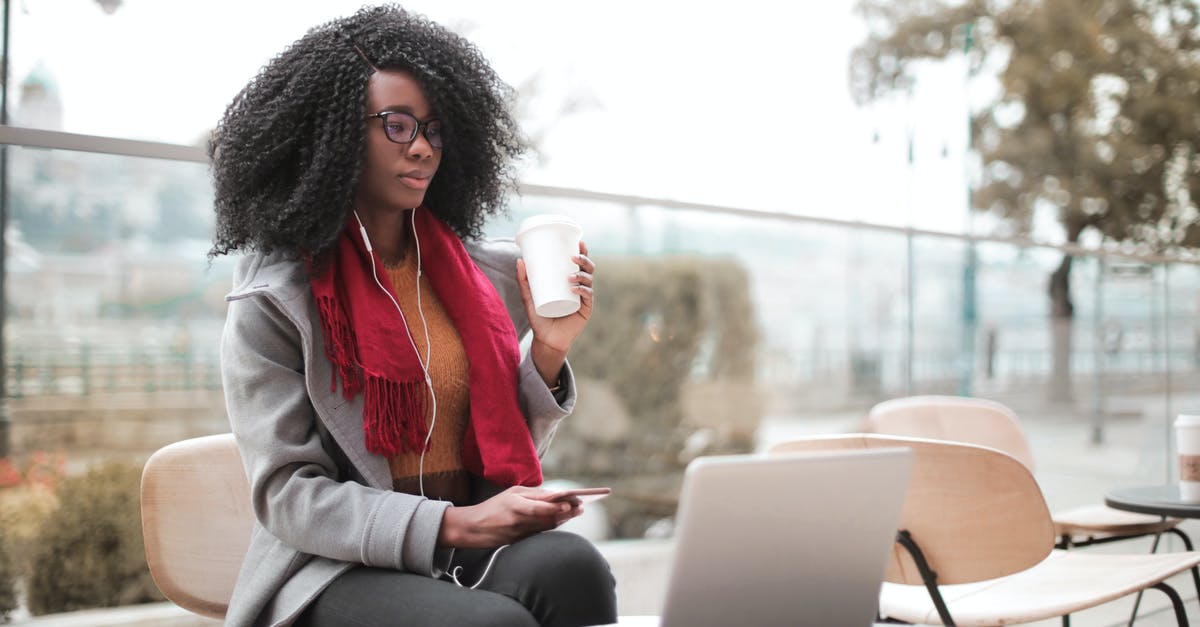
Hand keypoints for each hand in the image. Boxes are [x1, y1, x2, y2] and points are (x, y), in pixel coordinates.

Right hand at [437, 486, 582, 548]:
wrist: (472, 528)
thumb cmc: (494, 506)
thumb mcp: (511, 493)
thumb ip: (533, 494)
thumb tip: (555, 495)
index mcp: (514, 505)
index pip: (539, 507)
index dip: (557, 507)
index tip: (572, 503)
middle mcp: (518, 520)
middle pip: (547, 518)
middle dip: (566, 513)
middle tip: (581, 507)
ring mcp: (519, 533)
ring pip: (546, 527)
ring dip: (563, 519)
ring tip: (577, 511)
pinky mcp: (519, 542)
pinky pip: (540, 533)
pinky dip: (552, 526)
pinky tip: (563, 520)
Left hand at [517, 241, 594, 385]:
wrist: (545, 340)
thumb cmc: (539, 317)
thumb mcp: (529, 297)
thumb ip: (523, 280)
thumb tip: (519, 260)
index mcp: (571, 281)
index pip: (579, 263)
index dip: (582, 251)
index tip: (578, 241)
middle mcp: (580, 288)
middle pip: (588, 269)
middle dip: (584, 260)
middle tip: (572, 257)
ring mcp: (584, 299)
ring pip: (589, 281)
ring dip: (582, 275)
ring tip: (569, 276)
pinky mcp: (585, 310)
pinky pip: (587, 297)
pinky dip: (582, 290)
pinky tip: (575, 288)